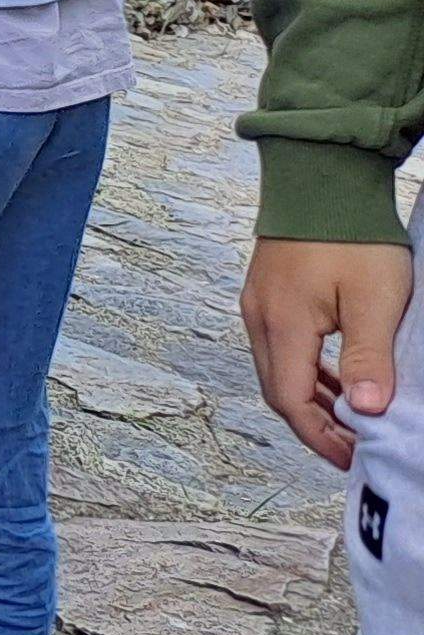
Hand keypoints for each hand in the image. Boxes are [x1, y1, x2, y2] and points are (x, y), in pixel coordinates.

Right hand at [244, 234, 409, 468]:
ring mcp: (259, 303)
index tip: (355, 458)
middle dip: (316, 425)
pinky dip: (308, 371)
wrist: (323, 175)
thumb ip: (368, 358)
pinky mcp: (268, 291)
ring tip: (351, 418)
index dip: (322, 437)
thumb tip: (367, 412)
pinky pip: (282, 346)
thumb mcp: (374, 301)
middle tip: (356, 446)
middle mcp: (260, 318)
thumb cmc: (351, 234)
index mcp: (282, 324)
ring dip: (312, 400)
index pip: (291, 400)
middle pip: (279, 390)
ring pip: (279, 369)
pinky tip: (336, 377)